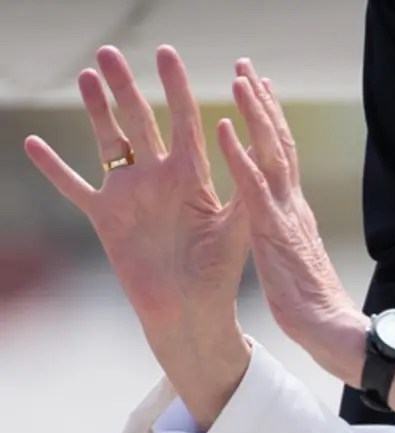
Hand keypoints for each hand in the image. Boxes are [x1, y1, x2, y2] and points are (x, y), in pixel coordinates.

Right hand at [25, 45, 251, 426]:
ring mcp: (130, 195)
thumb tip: (252, 148)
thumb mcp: (239, 226)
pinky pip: (75, 187)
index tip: (168, 54)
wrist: (191, 311)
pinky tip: (35, 143)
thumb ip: (245, 188)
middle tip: (110, 52)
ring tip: (86, 76)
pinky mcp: (106, 218)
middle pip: (140, 121)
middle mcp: (159, 178)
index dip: (176, 88)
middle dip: (126, 87)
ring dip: (96, 111)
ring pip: (109, 142)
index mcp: (192, 176)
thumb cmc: (220, 273)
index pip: (185, 121)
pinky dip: (54, 168)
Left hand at [217, 60, 366, 384]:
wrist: (329, 326)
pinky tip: (223, 130)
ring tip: (239, 81)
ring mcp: (286, 215)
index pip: (284, 157)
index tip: (259, 91)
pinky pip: (252, 186)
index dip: (271, 123)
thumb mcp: (291, 260)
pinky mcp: (275, 230)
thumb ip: (286, 236)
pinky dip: (238, 155)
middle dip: (263, 104)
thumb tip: (277, 226)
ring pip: (271, 153)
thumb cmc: (310, 304)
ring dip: (253, 115)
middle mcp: (294, 205)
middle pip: (280, 143)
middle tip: (248, 68)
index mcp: (295, 212)